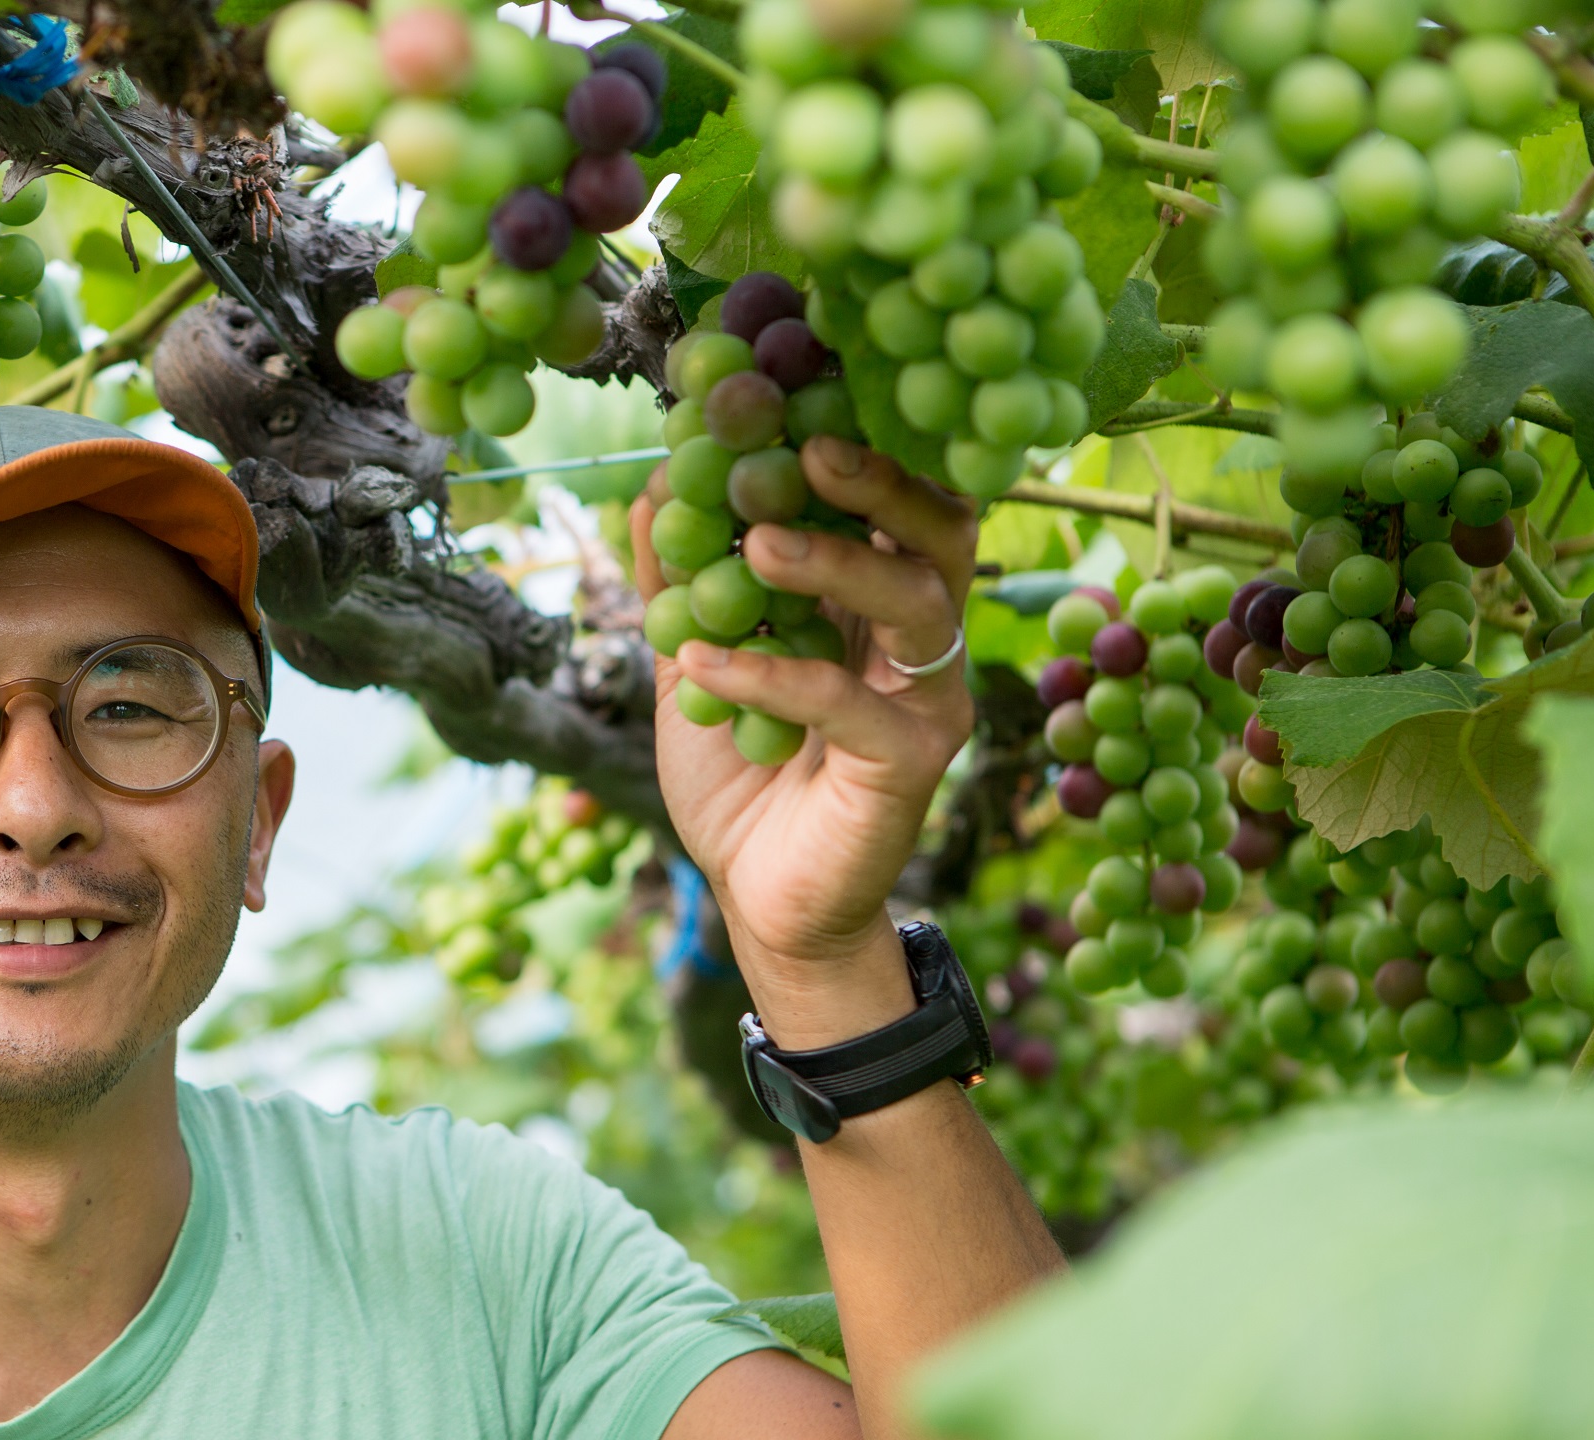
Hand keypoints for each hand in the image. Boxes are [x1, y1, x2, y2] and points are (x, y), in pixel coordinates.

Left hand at [656, 435, 976, 1043]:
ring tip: (754, 539)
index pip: (888, 493)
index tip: (774, 389)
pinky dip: (771, 674)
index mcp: (877, 593)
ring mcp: (928, 695)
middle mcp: (920, 633)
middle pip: (937, 525)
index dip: (845, 437)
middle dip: (874, 477)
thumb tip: (656, 479)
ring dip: (834, 561)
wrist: (757, 897)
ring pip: (917, 600)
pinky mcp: (913, 760)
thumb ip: (681, 579)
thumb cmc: (740, 775)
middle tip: (799, 445)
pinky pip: (847, 702)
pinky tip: (703, 662)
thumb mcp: (694, 663)